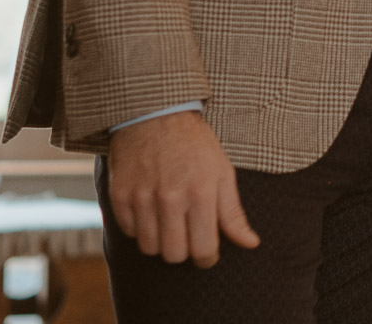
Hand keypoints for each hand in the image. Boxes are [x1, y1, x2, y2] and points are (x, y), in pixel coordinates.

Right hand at [107, 110, 258, 267]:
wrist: (154, 113)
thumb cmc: (194, 143)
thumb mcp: (222, 171)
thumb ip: (233, 213)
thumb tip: (251, 244)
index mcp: (201, 193)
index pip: (203, 251)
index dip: (207, 257)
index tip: (206, 250)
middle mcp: (170, 198)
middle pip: (174, 255)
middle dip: (183, 250)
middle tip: (186, 234)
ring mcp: (142, 197)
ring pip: (149, 248)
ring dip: (160, 241)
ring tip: (167, 221)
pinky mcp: (120, 195)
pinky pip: (129, 232)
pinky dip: (139, 228)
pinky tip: (149, 210)